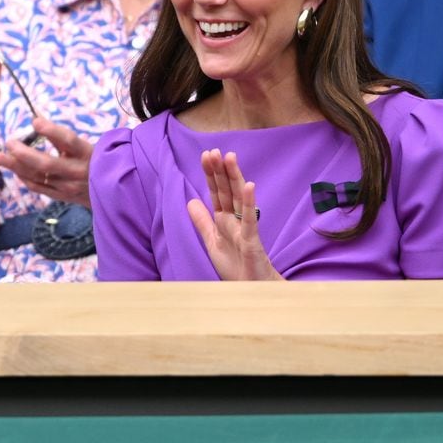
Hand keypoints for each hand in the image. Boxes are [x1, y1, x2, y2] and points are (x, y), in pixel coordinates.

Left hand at [0, 117, 93, 207]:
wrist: (115, 192)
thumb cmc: (97, 161)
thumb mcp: (86, 146)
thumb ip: (61, 137)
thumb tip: (36, 117)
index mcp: (86, 153)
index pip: (68, 141)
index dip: (51, 131)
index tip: (35, 121)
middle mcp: (76, 172)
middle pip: (46, 164)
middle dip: (24, 153)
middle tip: (9, 142)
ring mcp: (68, 187)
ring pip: (38, 177)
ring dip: (16, 167)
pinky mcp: (62, 197)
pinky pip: (39, 188)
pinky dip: (24, 178)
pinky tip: (14, 169)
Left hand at [186, 149, 281, 280]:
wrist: (251, 292)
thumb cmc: (236, 267)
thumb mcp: (212, 242)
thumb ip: (202, 222)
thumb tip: (190, 201)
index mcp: (224, 220)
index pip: (216, 192)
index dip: (211, 175)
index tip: (205, 155)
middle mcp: (235, 220)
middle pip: (226, 191)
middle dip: (220, 171)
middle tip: (213, 150)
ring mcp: (245, 228)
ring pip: (238, 199)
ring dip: (234, 178)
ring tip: (229, 157)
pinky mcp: (252, 240)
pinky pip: (250, 219)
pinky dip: (248, 202)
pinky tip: (249, 186)